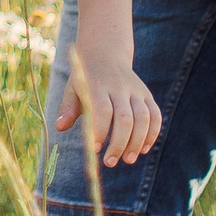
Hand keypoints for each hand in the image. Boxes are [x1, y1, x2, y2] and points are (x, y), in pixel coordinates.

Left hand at [54, 40, 161, 166]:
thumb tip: (60, 127)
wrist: (105, 53)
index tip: (96, 149)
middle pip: (125, 118)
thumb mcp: (73, 87)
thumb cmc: (85, 77)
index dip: (101, 130)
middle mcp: (119, 87)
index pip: (102, 110)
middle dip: (119, 143)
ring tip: (128, 160)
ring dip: (137, 142)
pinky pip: (155, 115)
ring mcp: (136, 91)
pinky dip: (152, 133)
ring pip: (143, 118)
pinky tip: (143, 149)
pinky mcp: (147, 95)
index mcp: (98, 85)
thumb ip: (68, 107)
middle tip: (110, 162)